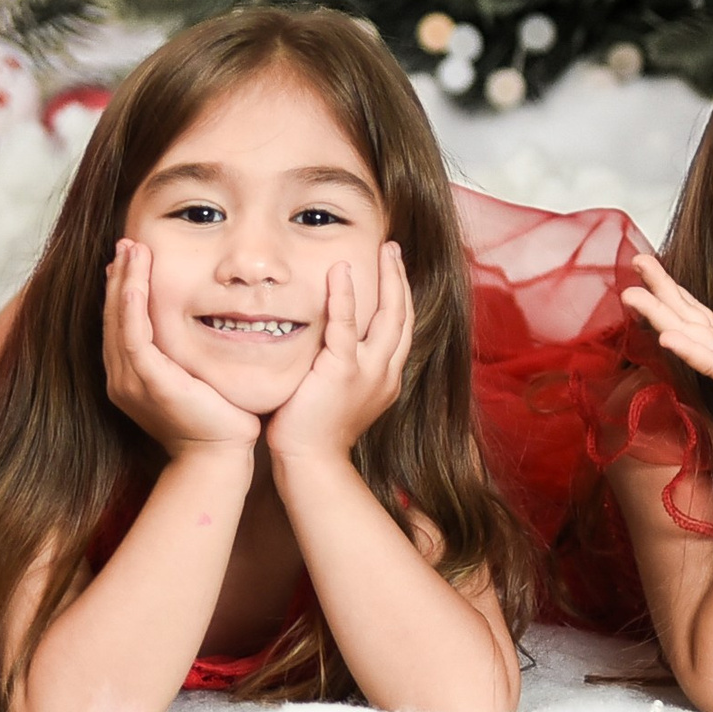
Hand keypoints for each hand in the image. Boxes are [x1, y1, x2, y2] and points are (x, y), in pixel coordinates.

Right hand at [102, 240, 259, 455]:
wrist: (219, 455)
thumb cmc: (215, 416)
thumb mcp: (193, 375)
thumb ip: (183, 350)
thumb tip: (195, 317)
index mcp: (130, 377)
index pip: (119, 323)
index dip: (122, 289)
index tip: (130, 258)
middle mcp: (123, 379)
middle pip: (113, 317)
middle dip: (119, 278)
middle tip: (126, 243)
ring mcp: (131, 383)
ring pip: (119, 321)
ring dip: (124, 283)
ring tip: (131, 250)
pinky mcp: (149, 384)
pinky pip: (133, 338)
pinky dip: (132, 307)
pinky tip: (136, 283)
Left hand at [267, 241, 410, 463]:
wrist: (309, 462)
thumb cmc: (313, 432)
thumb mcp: (339, 394)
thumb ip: (342, 366)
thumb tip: (329, 341)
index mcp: (386, 378)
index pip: (401, 329)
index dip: (401, 297)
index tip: (394, 270)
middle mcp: (385, 373)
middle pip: (404, 316)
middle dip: (401, 279)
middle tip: (394, 249)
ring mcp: (368, 372)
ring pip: (390, 315)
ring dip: (389, 278)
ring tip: (386, 250)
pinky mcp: (342, 371)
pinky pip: (346, 325)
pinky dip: (344, 295)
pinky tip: (341, 271)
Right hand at [621, 253, 712, 425]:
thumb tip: (711, 310)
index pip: (687, 309)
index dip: (664, 286)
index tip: (641, 262)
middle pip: (678, 318)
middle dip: (650, 297)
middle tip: (623, 275)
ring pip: (685, 334)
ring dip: (657, 316)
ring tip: (632, 296)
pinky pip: (711, 361)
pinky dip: (688, 349)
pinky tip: (668, 338)